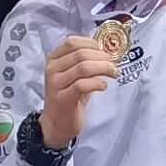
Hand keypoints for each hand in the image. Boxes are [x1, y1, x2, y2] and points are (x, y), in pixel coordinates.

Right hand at [42, 29, 122, 143]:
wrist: (56, 123)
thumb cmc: (68, 96)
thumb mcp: (73, 75)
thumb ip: (85, 61)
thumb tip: (106, 50)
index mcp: (53, 59)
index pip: (72, 42)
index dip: (92, 44)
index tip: (105, 51)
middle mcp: (52, 69)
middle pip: (81, 54)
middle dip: (102, 57)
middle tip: (113, 64)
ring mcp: (55, 84)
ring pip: (83, 67)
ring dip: (103, 68)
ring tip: (113, 73)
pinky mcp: (62, 98)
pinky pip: (82, 85)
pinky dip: (97, 83)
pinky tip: (103, 86)